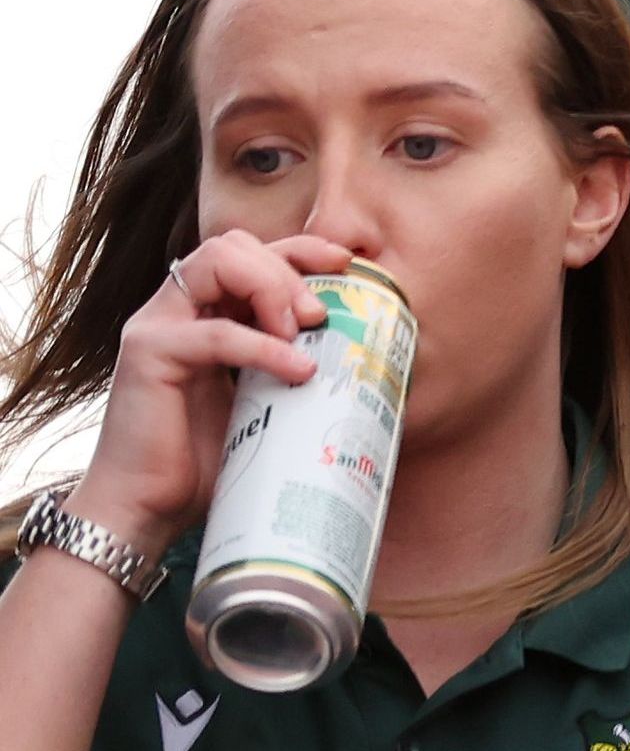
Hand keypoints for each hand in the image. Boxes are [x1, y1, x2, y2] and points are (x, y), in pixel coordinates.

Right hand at [69, 230, 352, 551]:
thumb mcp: (262, 397)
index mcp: (202, 312)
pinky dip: (264, 347)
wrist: (149, 506)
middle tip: (321, 316)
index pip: (249, 251)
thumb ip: (289, 362)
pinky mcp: (146, 354)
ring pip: (219, 262)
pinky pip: (216, 333)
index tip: (346, 265)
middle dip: (289, 268)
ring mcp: (155, 327)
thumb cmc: (207, 457)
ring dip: (273, 288)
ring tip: (305, 331)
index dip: (300, 248)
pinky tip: (297, 370)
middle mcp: (174, 309)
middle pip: (234, 244)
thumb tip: (362, 353)